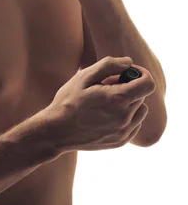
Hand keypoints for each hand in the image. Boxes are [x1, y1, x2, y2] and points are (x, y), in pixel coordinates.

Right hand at [41, 56, 155, 153]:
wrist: (56, 131)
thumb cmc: (68, 101)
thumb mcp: (84, 76)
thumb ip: (109, 65)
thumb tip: (129, 62)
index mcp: (118, 99)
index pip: (148, 84)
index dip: (141, 74)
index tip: (128, 72)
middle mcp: (125, 118)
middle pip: (142, 95)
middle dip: (129, 86)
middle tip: (106, 85)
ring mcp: (123, 132)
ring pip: (140, 110)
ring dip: (130, 102)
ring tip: (107, 101)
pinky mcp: (121, 141)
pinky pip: (134, 124)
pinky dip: (126, 116)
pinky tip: (106, 114)